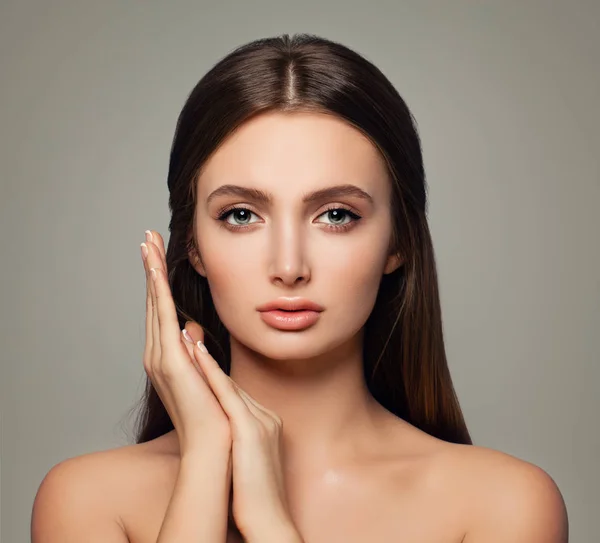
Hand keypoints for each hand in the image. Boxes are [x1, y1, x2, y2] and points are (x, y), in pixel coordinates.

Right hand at [140, 230, 230, 454]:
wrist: (215, 446)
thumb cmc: (215, 415)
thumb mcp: (207, 376)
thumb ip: (197, 353)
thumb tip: (194, 333)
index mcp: (168, 358)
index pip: (163, 311)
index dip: (159, 283)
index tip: (158, 256)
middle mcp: (158, 354)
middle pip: (154, 301)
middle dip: (150, 268)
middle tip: (147, 237)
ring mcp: (160, 356)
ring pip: (155, 303)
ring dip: (150, 271)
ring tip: (147, 242)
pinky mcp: (169, 360)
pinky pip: (162, 316)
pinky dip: (157, 290)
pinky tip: (154, 267)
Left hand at [186, 335, 299, 541]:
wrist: (270, 521)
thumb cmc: (254, 498)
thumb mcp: (249, 461)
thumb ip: (241, 441)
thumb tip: (226, 434)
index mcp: (264, 423)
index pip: (234, 393)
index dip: (213, 373)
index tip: (195, 354)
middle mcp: (264, 416)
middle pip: (230, 383)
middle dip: (206, 360)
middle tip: (186, 333)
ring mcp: (260, 421)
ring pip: (227, 383)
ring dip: (204, 358)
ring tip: (185, 334)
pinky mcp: (251, 431)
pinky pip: (228, 395)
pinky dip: (211, 373)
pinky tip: (195, 354)